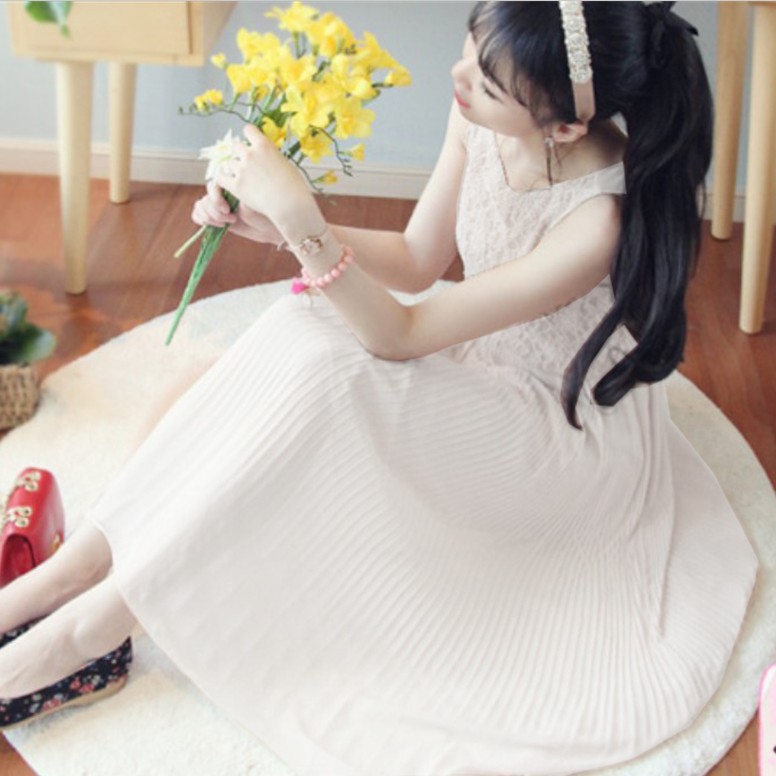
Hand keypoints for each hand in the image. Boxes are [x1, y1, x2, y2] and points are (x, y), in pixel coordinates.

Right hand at [191, 180, 283, 244]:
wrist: (269, 228)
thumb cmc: (266, 212)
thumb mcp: (255, 203)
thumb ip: (241, 195)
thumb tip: (230, 190)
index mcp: (232, 184)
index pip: (212, 185)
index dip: (216, 198)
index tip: (228, 210)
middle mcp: (223, 193)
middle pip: (206, 198)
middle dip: (215, 212)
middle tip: (232, 220)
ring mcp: (218, 205)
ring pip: (201, 206)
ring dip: (210, 217)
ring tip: (226, 224)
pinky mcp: (215, 217)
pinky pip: (198, 214)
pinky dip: (200, 218)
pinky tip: (214, 225)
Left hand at [216, 124, 324, 242]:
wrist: (290, 205)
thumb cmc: (295, 187)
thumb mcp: (286, 163)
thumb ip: (272, 156)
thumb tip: (267, 156)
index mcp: (264, 145)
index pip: (248, 130)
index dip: (249, 136)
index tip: (251, 143)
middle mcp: (250, 154)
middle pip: (235, 145)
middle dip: (240, 153)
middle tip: (247, 163)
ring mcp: (241, 170)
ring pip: (229, 163)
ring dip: (235, 169)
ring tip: (244, 179)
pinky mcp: (236, 186)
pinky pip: (221, 179)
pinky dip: (224, 180)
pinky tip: (230, 184)